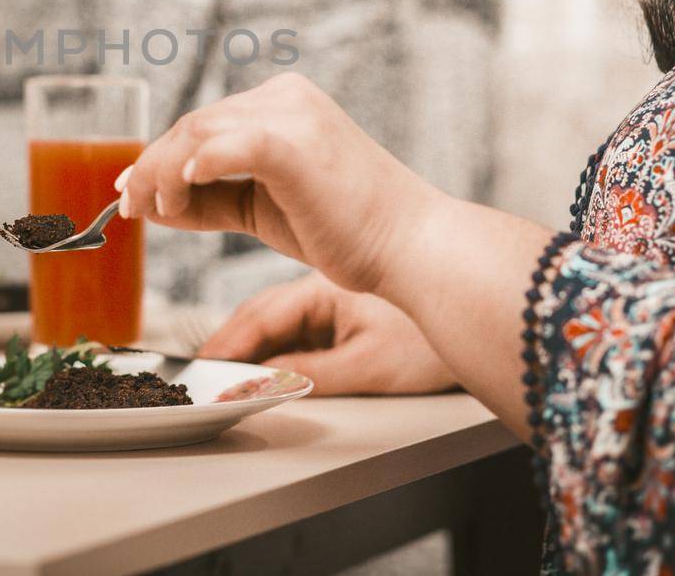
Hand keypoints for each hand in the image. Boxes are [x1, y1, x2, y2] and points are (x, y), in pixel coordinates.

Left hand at [118, 73, 444, 294]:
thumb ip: (214, 198)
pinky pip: (227, 146)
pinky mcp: (293, 145)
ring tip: (154, 211)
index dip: (159, 156)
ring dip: (162, 173)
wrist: (411, 248)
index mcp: (286, 102)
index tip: (132, 189)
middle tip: (127, 203)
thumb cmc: (347, 232)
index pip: (205, 123)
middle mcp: (286, 97)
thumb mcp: (264, 209)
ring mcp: (292, 116)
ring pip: (198, 133)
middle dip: (151, 165)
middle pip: (194, 124)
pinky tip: (179, 198)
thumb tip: (155, 202)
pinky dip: (192, 168)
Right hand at [200, 273, 456, 394]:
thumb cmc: (432, 338)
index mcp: (320, 288)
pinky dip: (269, 352)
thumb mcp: (369, 364)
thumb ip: (311, 375)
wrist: (479, 315)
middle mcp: (319, 288)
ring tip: (216, 379)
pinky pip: (293, 333)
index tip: (197, 371)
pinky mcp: (340, 319)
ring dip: (245, 350)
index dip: (225, 347)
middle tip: (195, 379)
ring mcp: (329, 303)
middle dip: (226, 346)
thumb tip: (261, 386)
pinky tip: (256, 371)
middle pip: (259, 317)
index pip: (259, 318)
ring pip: (273, 325)